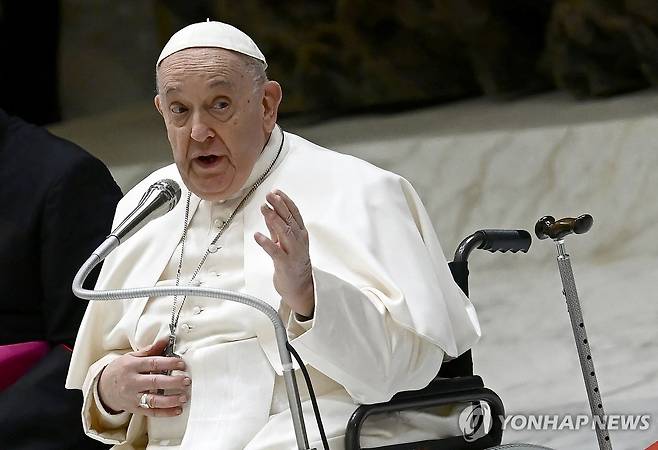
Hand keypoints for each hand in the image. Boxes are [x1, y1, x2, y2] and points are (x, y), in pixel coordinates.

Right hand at [97, 339, 190, 416]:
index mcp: (132, 366)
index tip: (181, 364)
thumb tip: (166, 340)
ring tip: (183, 397)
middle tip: (186, 380)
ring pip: (153, 400)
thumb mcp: (132, 357)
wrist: (103, 388)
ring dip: (170, 400)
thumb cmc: (121, 370)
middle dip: (173, 382)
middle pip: (155, 382)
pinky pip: (151, 412)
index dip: (168, 363)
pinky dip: (165, 413)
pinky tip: (177, 410)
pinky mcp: (134, 408)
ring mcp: (133, 397)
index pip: (152, 363)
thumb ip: (150, 350)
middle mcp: (132, 382)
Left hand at [255, 190, 314, 317]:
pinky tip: (257, 236)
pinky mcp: (285, 264)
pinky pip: (275, 252)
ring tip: (264, 209)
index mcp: (300, 234)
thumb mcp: (286, 242)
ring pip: (285, 233)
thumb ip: (277, 228)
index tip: (276, 192)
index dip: (285, 202)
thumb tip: (269, 210)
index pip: (294, 214)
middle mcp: (299, 241)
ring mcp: (293, 252)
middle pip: (290, 220)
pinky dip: (266, 243)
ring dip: (274, 219)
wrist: (300, 288)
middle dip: (279, 206)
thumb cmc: (293, 264)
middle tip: (270, 196)